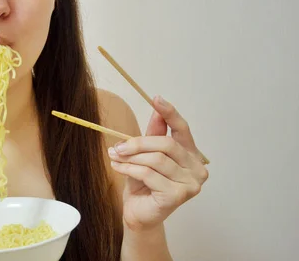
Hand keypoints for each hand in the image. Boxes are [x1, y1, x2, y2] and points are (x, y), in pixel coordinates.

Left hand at [108, 96, 208, 231]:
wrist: (138, 214)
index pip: (183, 130)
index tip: (156, 99)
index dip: (170, 113)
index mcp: (192, 156)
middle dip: (138, 143)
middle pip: (166, 144)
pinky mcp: (178, 196)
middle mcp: (197, 169)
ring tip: (116, 157)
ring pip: (156, 159)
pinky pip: (149, 174)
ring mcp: (190, 184)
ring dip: (131, 157)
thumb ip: (154, 134)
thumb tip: (157, 110)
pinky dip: (129, 169)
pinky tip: (118, 168)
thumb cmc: (144, 184)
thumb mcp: (146, 154)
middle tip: (118, 146)